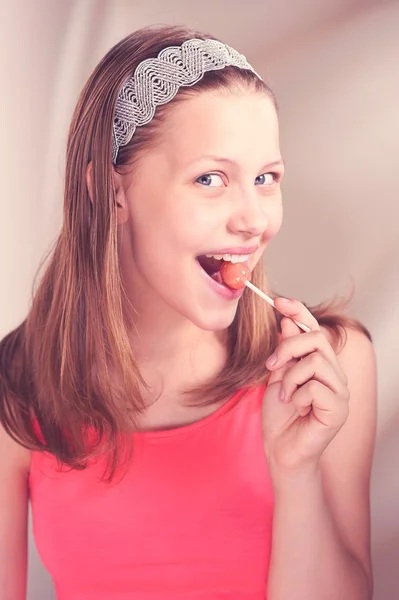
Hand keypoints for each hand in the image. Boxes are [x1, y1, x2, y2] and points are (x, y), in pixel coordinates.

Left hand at [262, 298, 349, 477]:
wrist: (281, 451)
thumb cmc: (280, 417)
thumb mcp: (277, 376)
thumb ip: (285, 351)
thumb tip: (285, 320)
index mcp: (321, 364)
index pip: (314, 329)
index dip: (299, 312)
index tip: (278, 301)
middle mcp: (335, 374)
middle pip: (316, 339)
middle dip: (288, 347)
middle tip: (270, 365)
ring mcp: (340, 391)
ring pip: (314, 361)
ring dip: (290, 377)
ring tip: (285, 396)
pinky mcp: (338, 409)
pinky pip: (314, 386)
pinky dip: (296, 396)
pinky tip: (296, 409)